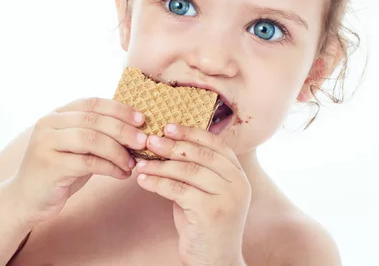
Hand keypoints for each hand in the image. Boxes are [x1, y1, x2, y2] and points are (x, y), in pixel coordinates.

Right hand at [9, 97, 146, 224]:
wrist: (26, 199)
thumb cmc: (60, 170)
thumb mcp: (78, 147)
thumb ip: (98, 134)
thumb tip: (136, 128)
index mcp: (57, 114)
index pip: (93, 103)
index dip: (119, 109)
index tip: (141, 119)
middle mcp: (48, 124)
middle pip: (94, 120)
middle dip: (123, 130)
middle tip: (143, 142)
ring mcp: (45, 143)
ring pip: (91, 139)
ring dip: (118, 151)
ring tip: (133, 163)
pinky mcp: (49, 166)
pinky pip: (88, 162)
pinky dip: (110, 168)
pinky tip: (122, 174)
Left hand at [135, 124, 250, 265]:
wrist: (215, 262)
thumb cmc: (205, 226)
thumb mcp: (205, 193)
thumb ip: (195, 171)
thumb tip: (166, 145)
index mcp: (238, 174)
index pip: (215, 144)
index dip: (191, 133)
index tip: (168, 127)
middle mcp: (237, 183)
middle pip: (200, 154)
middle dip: (172, 145)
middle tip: (149, 141)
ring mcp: (227, 198)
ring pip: (188, 171)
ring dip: (160, 165)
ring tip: (140, 163)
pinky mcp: (211, 212)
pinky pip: (178, 190)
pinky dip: (157, 183)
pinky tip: (143, 181)